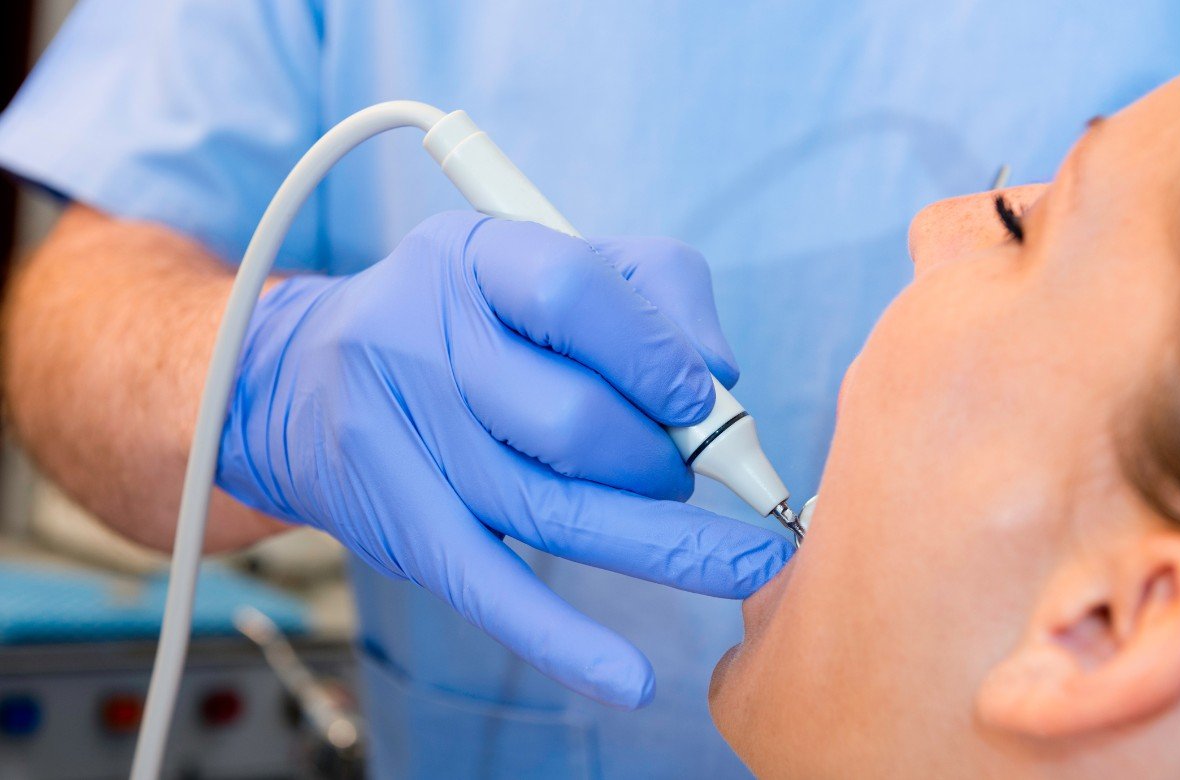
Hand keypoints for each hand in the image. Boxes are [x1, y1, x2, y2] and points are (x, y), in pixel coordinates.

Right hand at [217, 211, 791, 707]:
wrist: (305, 380)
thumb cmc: (461, 320)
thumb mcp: (544, 264)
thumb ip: (651, 292)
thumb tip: (718, 377)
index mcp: (471, 258)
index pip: (572, 291)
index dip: (655, 353)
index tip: (701, 397)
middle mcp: (419, 340)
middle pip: (571, 420)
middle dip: (659, 460)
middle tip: (684, 469)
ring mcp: (399, 439)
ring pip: (551, 508)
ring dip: (660, 542)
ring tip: (730, 557)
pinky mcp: (397, 526)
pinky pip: (489, 587)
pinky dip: (564, 640)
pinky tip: (629, 677)